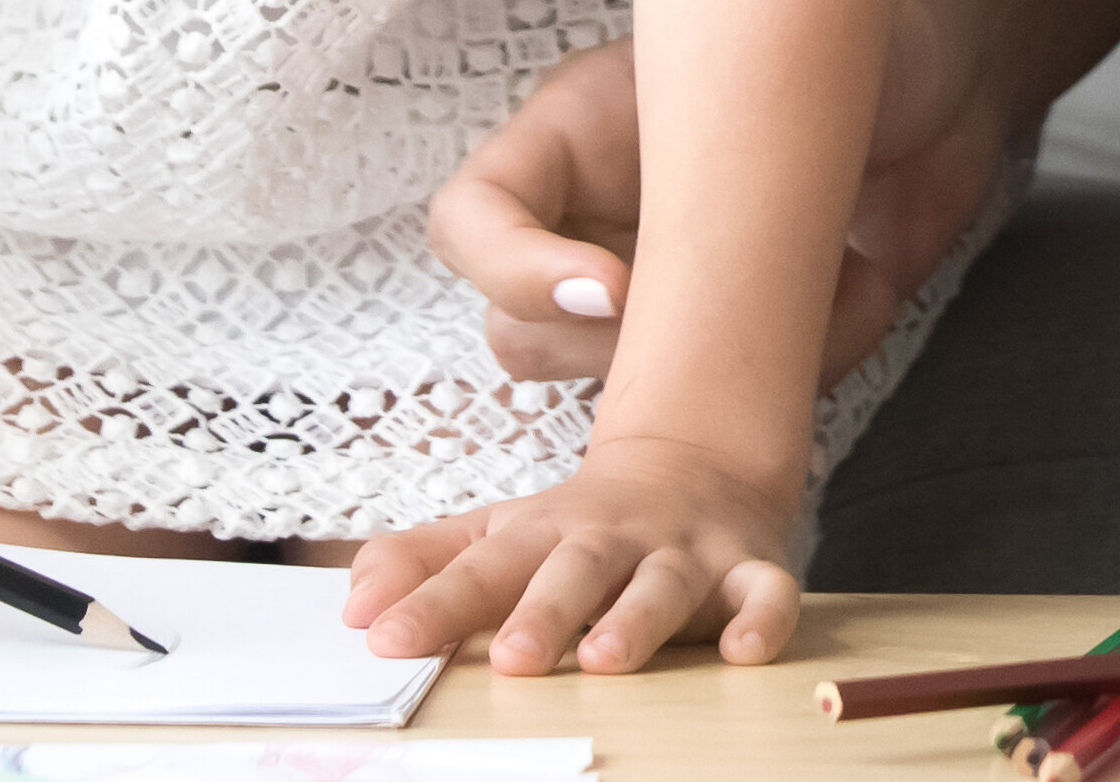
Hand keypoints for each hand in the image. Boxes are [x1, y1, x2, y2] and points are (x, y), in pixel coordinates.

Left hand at [336, 431, 807, 671]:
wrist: (695, 462)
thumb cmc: (578, 526)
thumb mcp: (499, 533)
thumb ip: (425, 564)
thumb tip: (354, 606)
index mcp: (543, 533)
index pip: (481, 568)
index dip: (433, 603)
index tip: (384, 638)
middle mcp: (612, 539)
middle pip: (574, 572)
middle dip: (544, 614)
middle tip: (510, 658)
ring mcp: (683, 552)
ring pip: (662, 584)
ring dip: (637, 619)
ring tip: (606, 658)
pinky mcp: (748, 568)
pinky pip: (765, 593)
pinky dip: (762, 619)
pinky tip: (743, 651)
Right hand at [429, 0, 1011, 385]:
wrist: (947, 54)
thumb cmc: (843, 20)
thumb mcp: (754, 51)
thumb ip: (701, 137)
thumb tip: (655, 274)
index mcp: (575, 136)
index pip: (468, 220)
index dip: (516, 272)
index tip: (621, 287)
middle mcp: (600, 220)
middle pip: (523, 337)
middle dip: (627, 347)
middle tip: (725, 302)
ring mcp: (668, 291)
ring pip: (617, 391)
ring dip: (721, 364)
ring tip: (827, 275)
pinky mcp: (744, 340)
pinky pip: (738, 405)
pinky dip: (813, 362)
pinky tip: (864, 283)